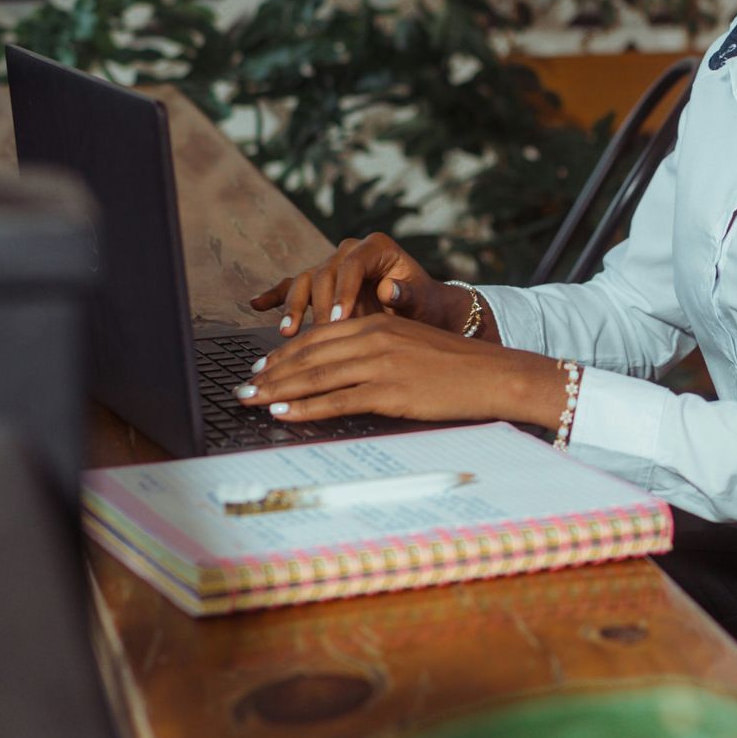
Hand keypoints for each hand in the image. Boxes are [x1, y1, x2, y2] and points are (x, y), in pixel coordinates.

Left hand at [237, 314, 567, 432]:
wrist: (494, 374)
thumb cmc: (456, 366)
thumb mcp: (411, 345)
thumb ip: (377, 349)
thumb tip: (343, 368)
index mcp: (377, 324)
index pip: (318, 336)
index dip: (284, 353)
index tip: (260, 366)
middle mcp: (373, 338)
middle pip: (308, 355)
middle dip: (270, 372)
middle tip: (242, 387)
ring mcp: (380, 364)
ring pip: (315, 376)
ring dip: (277, 390)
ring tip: (250, 400)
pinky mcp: (390, 391)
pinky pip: (337, 401)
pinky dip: (305, 408)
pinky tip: (283, 414)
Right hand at [251, 235, 477, 337]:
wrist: (425, 311)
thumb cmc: (426, 306)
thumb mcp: (424, 301)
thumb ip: (409, 294)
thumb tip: (390, 288)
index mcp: (376, 248)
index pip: (352, 265)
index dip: (343, 292)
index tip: (339, 320)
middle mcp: (349, 251)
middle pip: (324, 274)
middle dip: (318, 307)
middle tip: (317, 336)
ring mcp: (332, 266)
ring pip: (305, 282)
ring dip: (294, 307)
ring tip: (287, 332)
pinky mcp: (320, 285)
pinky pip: (293, 287)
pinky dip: (275, 296)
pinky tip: (256, 305)